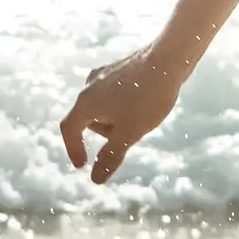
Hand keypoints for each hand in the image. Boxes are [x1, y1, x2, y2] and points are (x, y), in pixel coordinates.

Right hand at [57, 46, 188, 184]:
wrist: (169, 58)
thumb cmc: (147, 98)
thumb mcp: (129, 133)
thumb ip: (111, 157)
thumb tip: (95, 179)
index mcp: (86, 102)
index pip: (69, 129)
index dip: (73, 149)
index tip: (82, 164)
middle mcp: (89, 85)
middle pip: (87, 118)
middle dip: (104, 133)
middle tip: (130, 136)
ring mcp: (103, 73)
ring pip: (101, 105)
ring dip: (114, 119)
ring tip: (141, 118)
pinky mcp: (118, 67)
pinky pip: (112, 93)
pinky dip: (121, 106)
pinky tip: (144, 104)